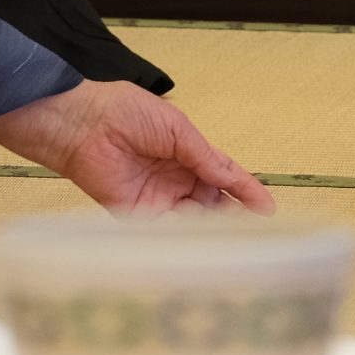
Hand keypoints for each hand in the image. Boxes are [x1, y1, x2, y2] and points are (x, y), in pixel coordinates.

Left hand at [0, 82, 276, 216]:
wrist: (85, 124)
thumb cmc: (127, 113)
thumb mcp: (178, 129)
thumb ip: (206, 158)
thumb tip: (233, 178)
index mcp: (188, 153)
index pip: (224, 177)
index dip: (246, 192)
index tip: (269, 209)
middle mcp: (176, 180)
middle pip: (213, 204)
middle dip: (233, 217)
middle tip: (256, 232)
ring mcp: (158, 200)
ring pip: (194, 221)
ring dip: (213, 230)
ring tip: (236, 239)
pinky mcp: (137, 216)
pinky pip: (166, 231)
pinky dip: (186, 237)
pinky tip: (204, 242)